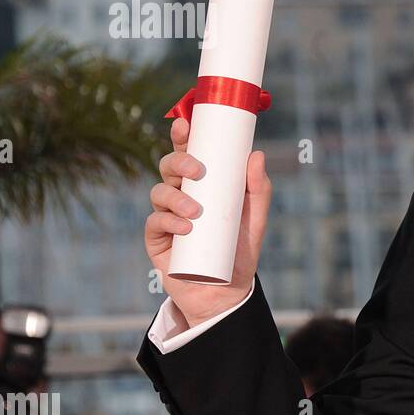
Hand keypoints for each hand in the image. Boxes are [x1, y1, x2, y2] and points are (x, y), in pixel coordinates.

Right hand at [145, 116, 271, 328]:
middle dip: (178, 162)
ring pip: (159, 193)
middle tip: (197, 170)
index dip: (183, 137)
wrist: (227, 290)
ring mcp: (166, 217)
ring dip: (176, 197)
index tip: (185, 124)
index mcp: (202, 185)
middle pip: (168, 168)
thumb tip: (256, 155)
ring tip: (196, 211)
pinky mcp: (157, 241)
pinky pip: (154, 223)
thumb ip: (258, 189)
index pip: (189, 154)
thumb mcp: (256, 218)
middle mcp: (180, 196)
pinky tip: (185, 228)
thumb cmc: (240, 249)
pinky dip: (168, 222)